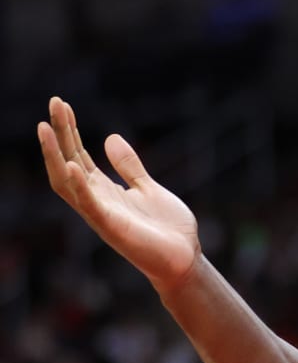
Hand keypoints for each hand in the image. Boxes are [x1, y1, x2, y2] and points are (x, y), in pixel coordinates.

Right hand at [38, 96, 201, 289]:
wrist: (185, 259)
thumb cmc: (167, 228)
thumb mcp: (148, 188)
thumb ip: (129, 166)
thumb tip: (110, 137)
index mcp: (104, 190)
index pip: (78, 154)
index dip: (69, 130)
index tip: (62, 104)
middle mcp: (95, 200)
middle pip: (68, 161)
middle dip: (60, 133)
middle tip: (54, 103)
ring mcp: (101, 213)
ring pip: (67, 182)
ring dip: (55, 156)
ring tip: (45, 128)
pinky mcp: (111, 227)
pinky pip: (89, 205)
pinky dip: (79, 186)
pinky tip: (72, 165)